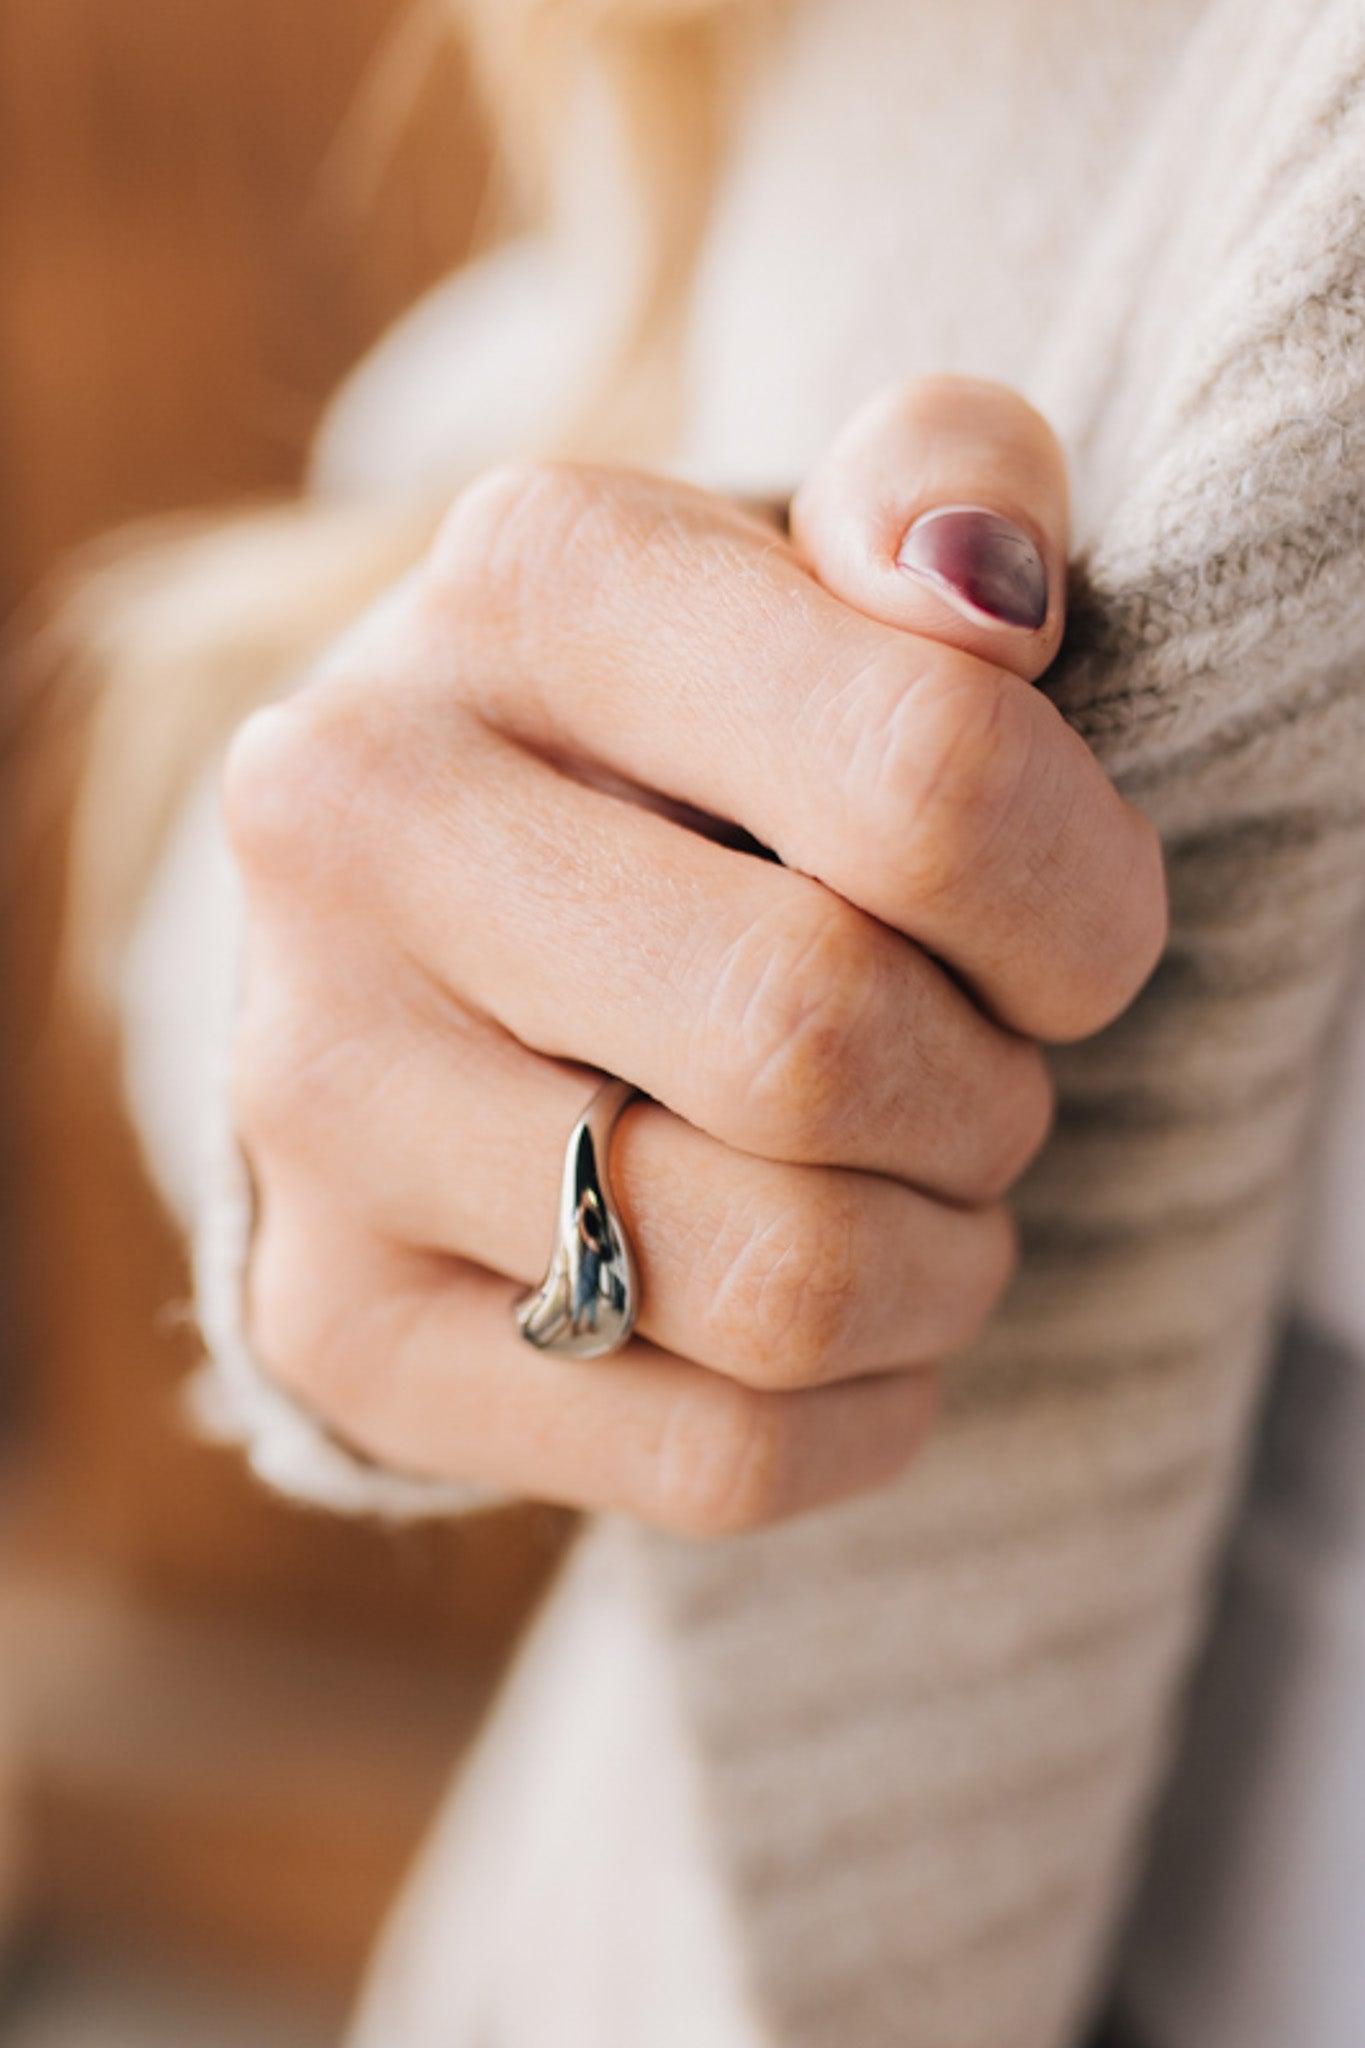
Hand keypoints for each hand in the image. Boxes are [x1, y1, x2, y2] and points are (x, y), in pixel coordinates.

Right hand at [222, 376, 1165, 1534]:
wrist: (440, 915)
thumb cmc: (697, 743)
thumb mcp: (817, 569)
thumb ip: (939, 492)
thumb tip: (982, 578)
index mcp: (520, 583)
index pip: (928, 779)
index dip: (1083, 903)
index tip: (1075, 940)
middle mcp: (353, 819)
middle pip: (823, 1045)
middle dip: (990, 1096)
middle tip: (983, 1075)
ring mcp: (312, 1088)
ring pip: (776, 1285)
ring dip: (940, 1267)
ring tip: (919, 1196)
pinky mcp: (335, 1315)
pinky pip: (708, 1458)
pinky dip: (859, 1414)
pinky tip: (850, 1329)